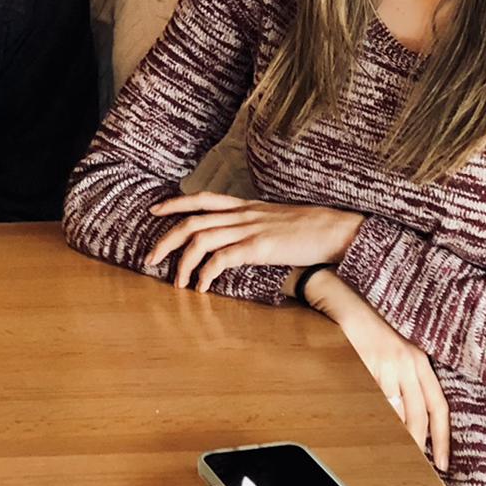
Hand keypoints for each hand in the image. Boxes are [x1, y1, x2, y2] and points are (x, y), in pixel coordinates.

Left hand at [146, 193, 362, 292]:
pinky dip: (206, 273)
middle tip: (149, 258)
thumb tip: (240, 240)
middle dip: (166, 239)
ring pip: (202, 238)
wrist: (336, 229)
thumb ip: (254, 226)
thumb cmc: (310, 229)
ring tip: (175, 283)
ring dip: (182, 262)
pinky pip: (223, 258)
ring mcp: (250, 229)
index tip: (154, 211)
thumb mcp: (275, 221)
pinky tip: (201, 287)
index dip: (175, 203)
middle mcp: (243, 214)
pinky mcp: (259, 247)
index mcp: (246, 206)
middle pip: (192, 220)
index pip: (202, 198)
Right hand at [306, 272, 449, 468]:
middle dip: (416, 445)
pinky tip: (368, 427)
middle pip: (418, 415)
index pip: (438, 407)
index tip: (444, 464)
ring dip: (392, 435)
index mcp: (420, 360)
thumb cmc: (368, 325)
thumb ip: (403, 378)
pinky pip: (372, 398)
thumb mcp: (395, 349)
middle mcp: (409, 361)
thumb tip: (404, 419)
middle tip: (414, 468)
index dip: (444, 438)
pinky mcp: (366, 360)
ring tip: (389, 454)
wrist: (344, 297)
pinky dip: (372, 416)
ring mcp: (387, 361)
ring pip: (394, 411)